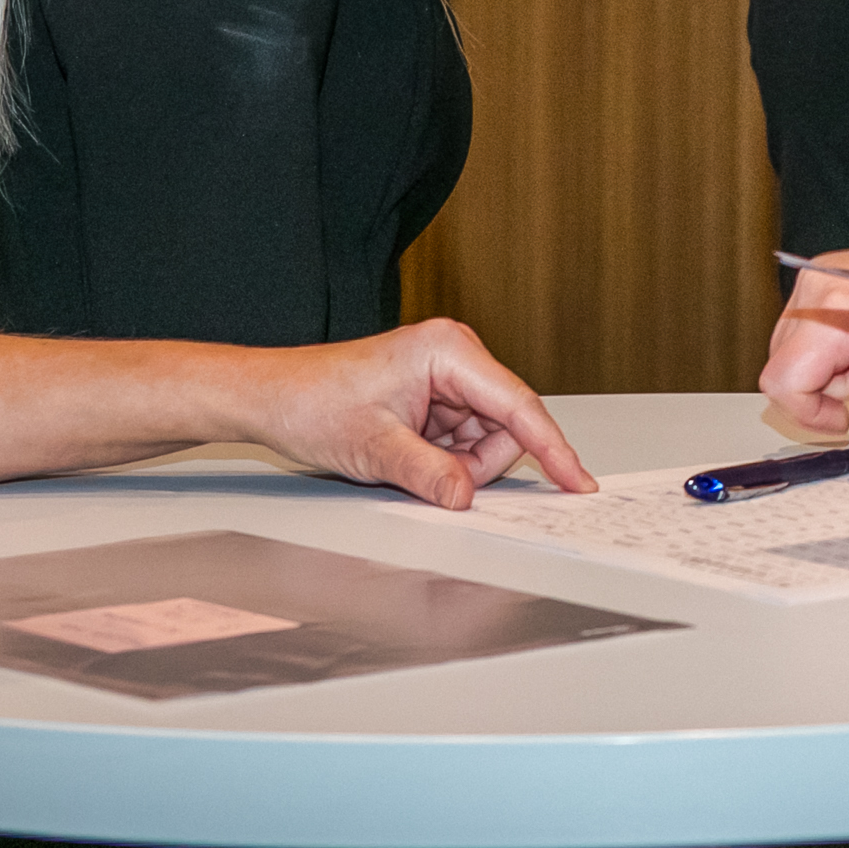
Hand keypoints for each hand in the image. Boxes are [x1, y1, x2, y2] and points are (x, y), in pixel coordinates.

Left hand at [247, 320, 596, 507]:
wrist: (271, 398)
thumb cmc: (310, 402)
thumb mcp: (373, 448)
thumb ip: (427, 474)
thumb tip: (467, 497)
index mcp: (449, 350)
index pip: (519, 406)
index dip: (553, 448)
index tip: (578, 482)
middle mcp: (455, 357)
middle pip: (505, 427)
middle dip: (476, 464)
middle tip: (428, 476)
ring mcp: (447, 378)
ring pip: (485, 439)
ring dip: (456, 464)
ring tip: (403, 461)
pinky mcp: (436, 397)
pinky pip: (463, 440)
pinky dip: (444, 460)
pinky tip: (406, 457)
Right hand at [760, 232, 848, 433]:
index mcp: (838, 305)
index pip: (783, 379)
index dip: (809, 412)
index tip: (844, 420)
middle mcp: (817, 284)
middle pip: (783, 367)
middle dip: (825, 388)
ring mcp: (817, 277)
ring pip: (790, 351)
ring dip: (828, 369)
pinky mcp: (823, 277)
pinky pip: (804, 330)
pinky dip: (831, 348)